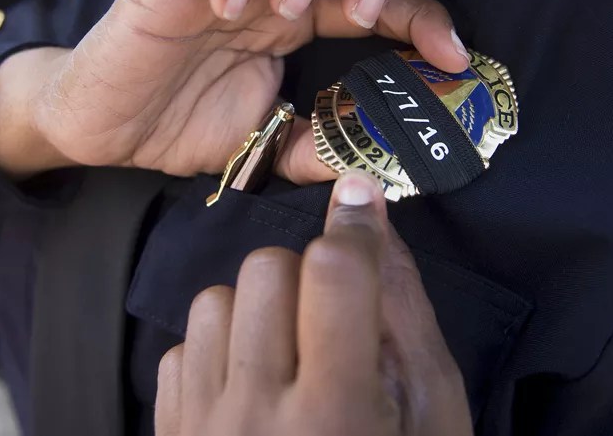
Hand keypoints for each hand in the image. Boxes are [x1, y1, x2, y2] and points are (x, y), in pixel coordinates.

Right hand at [0, 0, 468, 181]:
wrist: (101, 128)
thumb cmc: (179, 121)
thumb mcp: (267, 143)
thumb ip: (319, 146)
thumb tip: (377, 169)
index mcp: (299, 6)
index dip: (423, 10)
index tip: (453, 57)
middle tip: (360, 16)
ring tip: (289, 8)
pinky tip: (231, 4)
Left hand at [155, 170, 472, 435]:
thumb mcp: (433, 422)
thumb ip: (408, 321)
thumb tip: (377, 223)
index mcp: (339, 414)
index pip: (333, 274)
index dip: (353, 225)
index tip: (363, 199)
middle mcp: (258, 416)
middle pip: (266, 270)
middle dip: (308, 279)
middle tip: (334, 326)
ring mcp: (202, 429)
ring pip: (215, 299)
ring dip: (257, 312)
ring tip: (289, 361)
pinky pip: (179, 347)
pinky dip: (216, 352)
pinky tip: (250, 392)